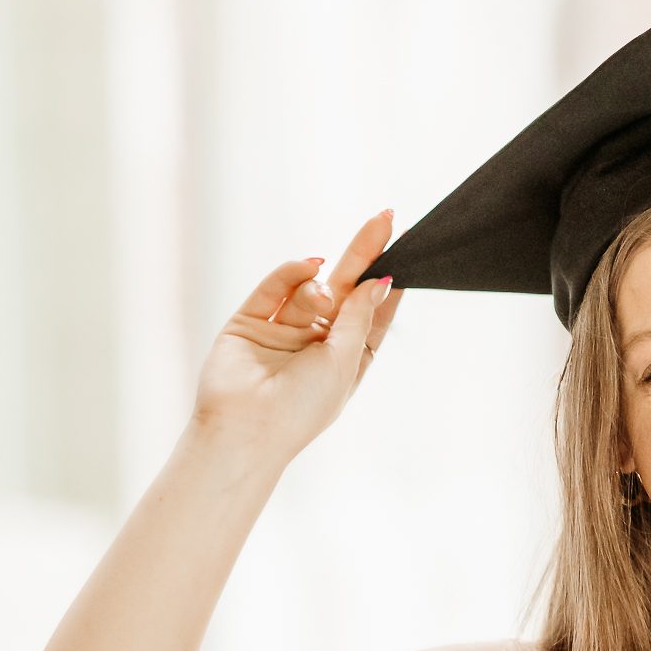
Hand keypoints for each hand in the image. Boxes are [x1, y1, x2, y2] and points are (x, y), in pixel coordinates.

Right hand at [192, 208, 401, 453]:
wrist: (244, 430)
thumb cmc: (301, 408)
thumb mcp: (344, 361)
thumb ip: (359, 317)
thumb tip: (380, 282)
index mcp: (343, 361)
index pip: (371, 316)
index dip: (386, 288)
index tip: (405, 254)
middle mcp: (314, 344)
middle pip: (345, 291)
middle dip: (364, 256)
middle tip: (385, 220)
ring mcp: (282, 332)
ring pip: (309, 288)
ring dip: (320, 284)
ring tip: (324, 294)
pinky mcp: (250, 322)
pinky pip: (274, 288)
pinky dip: (292, 272)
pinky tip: (309, 264)